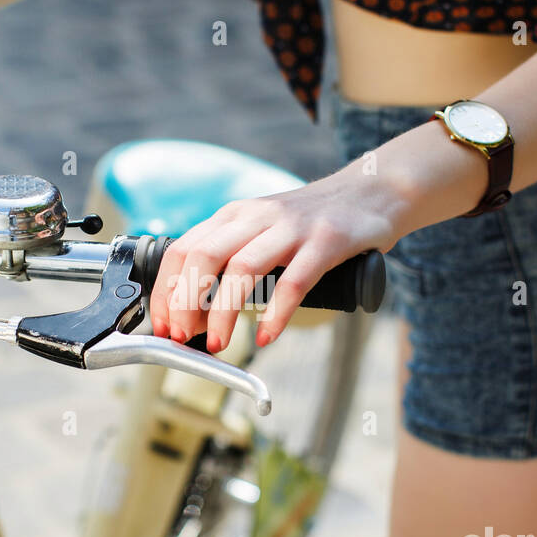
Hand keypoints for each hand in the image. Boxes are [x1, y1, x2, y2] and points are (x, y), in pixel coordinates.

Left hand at [148, 170, 403, 351]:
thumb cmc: (313, 222)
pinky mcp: (326, 242)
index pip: (183, 249)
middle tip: (184, 338)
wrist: (373, 192)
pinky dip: (275, 314)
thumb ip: (232, 256)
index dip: (165, 291)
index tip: (163, 325)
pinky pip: (294, 282)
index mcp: (235, 215)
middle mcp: (257, 216)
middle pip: (204, 257)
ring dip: (222, 312)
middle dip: (185, 303)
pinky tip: (266, 336)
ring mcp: (292, 228)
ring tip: (217, 343)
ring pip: (242, 269)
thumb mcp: (263, 229)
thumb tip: (193, 305)